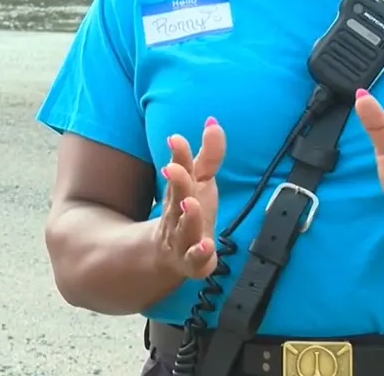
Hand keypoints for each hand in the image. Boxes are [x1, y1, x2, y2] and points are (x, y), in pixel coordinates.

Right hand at [153, 117, 225, 279]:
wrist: (170, 253)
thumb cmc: (190, 209)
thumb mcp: (200, 181)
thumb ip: (209, 154)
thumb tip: (213, 121)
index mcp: (180, 190)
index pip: (180, 170)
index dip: (179, 155)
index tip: (176, 139)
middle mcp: (178, 212)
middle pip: (177, 197)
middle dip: (177, 182)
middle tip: (174, 169)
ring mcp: (182, 237)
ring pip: (184, 228)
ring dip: (188, 216)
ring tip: (191, 203)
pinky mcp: (192, 261)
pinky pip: (194, 259)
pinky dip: (199, 254)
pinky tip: (207, 246)